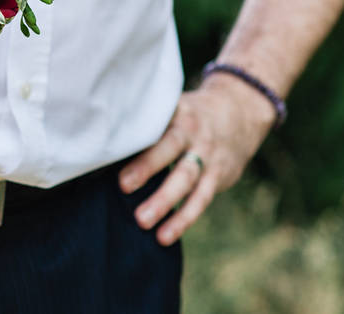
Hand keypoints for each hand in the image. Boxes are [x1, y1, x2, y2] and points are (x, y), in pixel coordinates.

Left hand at [118, 74, 276, 244]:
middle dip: (148, 169)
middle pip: (171, 151)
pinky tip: (165, 236)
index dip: (138, 138)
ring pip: (187, 180)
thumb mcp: (173, 106)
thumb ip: (148, 121)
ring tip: (143, 222)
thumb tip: (102, 139)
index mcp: (177, 113)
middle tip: (123, 187)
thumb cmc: (188, 113)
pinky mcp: (218, 176)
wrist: (240, 112)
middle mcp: (194, 133)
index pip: (157, 125)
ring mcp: (208, 156)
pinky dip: (183, 218)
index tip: (118, 151)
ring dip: (165, 202)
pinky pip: (201, 200)